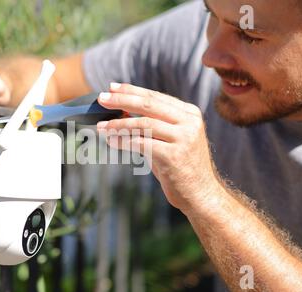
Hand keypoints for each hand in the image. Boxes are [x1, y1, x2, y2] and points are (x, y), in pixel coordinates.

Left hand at [97, 83, 221, 212]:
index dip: (131, 91)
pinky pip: (142, 143)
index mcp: (189, 114)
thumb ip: (152, 125)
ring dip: (118, 124)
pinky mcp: (174, 155)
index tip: (112, 88)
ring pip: (143, 124)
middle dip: (122, 100)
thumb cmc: (180, 167)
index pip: (155, 97)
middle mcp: (189, 122)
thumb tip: (121, 113)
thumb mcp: (170, 140)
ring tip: (101, 126)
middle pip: (149, 105)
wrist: (200, 194)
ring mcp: (184, 138)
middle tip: (101, 99)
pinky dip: (124, 141)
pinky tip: (112, 142)